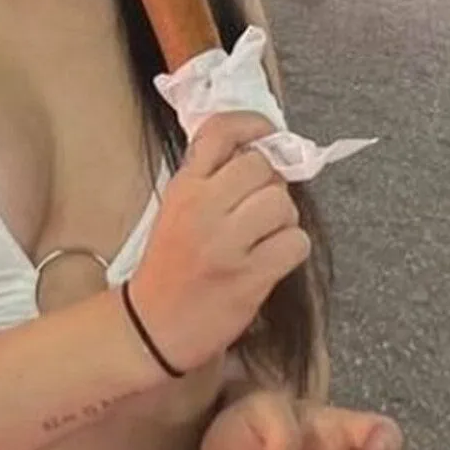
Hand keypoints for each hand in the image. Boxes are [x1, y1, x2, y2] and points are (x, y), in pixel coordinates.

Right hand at [129, 113, 310, 373]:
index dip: (253, 124)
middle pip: (261, 167)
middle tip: (261, 206)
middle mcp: (202, 208)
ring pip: (283, 203)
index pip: (220, 132)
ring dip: (284, 219)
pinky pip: (296, 242)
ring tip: (266, 236)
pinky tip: (273, 259)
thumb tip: (261, 151)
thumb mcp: (177, 210)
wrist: (153, 325)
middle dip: (271, 184)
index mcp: (183, 187)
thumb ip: (210, 178)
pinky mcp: (249, 277)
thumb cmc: (169, 265)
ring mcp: (225, 244)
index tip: (268, 133)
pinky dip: (292, 249)